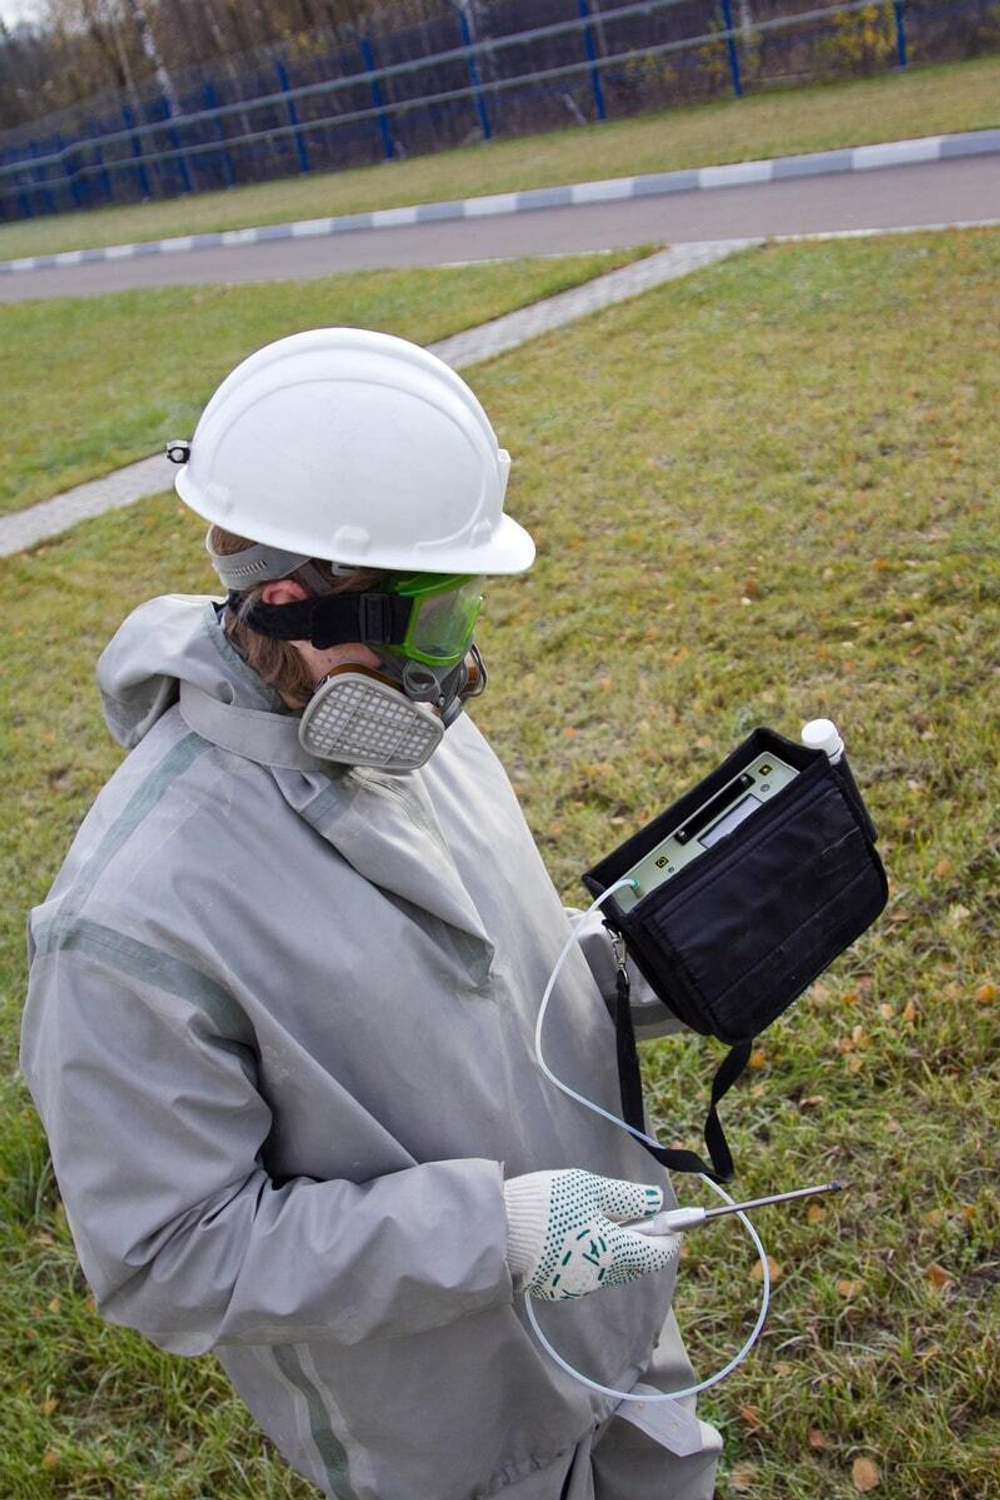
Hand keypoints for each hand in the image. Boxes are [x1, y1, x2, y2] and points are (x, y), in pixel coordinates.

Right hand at [503, 1168, 680, 1300]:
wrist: (497, 1230)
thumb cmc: (546, 1204)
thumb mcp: (588, 1188)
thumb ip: (627, 1197)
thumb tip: (657, 1202)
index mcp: (613, 1252)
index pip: (656, 1254)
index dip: (669, 1238)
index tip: (674, 1224)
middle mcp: (599, 1277)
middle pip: (635, 1264)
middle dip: (643, 1242)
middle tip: (637, 1216)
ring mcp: (577, 1286)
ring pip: (610, 1269)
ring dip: (616, 1249)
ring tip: (599, 1220)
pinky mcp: (557, 1288)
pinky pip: (586, 1273)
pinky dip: (592, 1256)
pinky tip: (575, 1235)